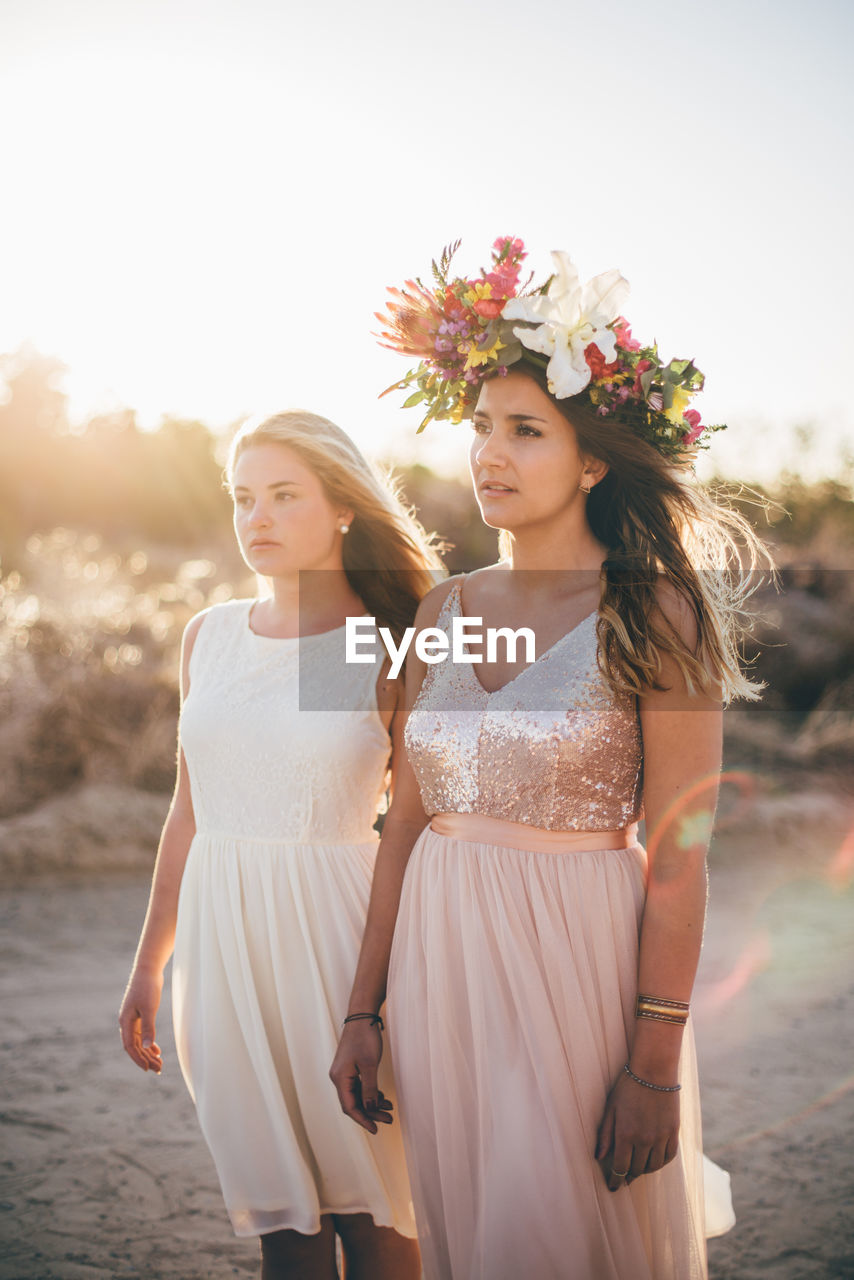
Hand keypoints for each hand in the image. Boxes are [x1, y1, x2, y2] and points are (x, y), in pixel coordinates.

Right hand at [119, 967, 163, 1072]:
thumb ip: (149, 1028)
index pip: (130, 1046)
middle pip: (135, 1046)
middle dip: (145, 1058)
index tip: (148, 1069)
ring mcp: (132, 1018)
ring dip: (148, 1052)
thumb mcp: (149, 1008)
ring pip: (139, 1041)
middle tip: (158, 1070)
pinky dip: (149, 1042)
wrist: (148, 969)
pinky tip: (157, 1050)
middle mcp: (127, 1022)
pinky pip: (142, 1034)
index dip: (138, 1058)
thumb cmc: (148, 987)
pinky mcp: (140, 1014)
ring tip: (159, 1064)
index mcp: (126, 1021)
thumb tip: (148, 1047)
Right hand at [329, 1021, 393, 1134]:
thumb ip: (369, 1088)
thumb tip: (369, 1108)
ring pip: (358, 1095)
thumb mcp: (369, 1065)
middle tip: (389, 1119)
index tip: (376, 1129)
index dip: (363, 1120)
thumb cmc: (365, 1038)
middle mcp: (339, 1077)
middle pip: (354, 1102)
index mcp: (339, 1078)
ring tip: (389, 1109)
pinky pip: (359, 1086)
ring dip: (372, 1103)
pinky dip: (371, 1093)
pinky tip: (383, 1098)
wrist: (361, 1016)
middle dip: (371, 1112)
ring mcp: (344, 1072)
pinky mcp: (350, 1068)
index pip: (349, 1107)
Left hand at [595, 1067, 679, 1190]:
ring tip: (638, 1170)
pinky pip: (668, 1157)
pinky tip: (654, 1161)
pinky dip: (660, 1163)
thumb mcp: (611, 1108)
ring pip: (653, 1166)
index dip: (615, 1180)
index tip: (613, 1187)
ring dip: (644, 1171)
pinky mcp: (673, 1133)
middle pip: (637, 1169)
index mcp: (626, 1134)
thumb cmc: (628, 1086)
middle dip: (629, 1176)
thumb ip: (605, 1134)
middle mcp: (644, 1140)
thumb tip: (598, 1156)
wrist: (654, 1071)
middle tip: (624, 1178)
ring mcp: (660, 1137)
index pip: (620, 1167)